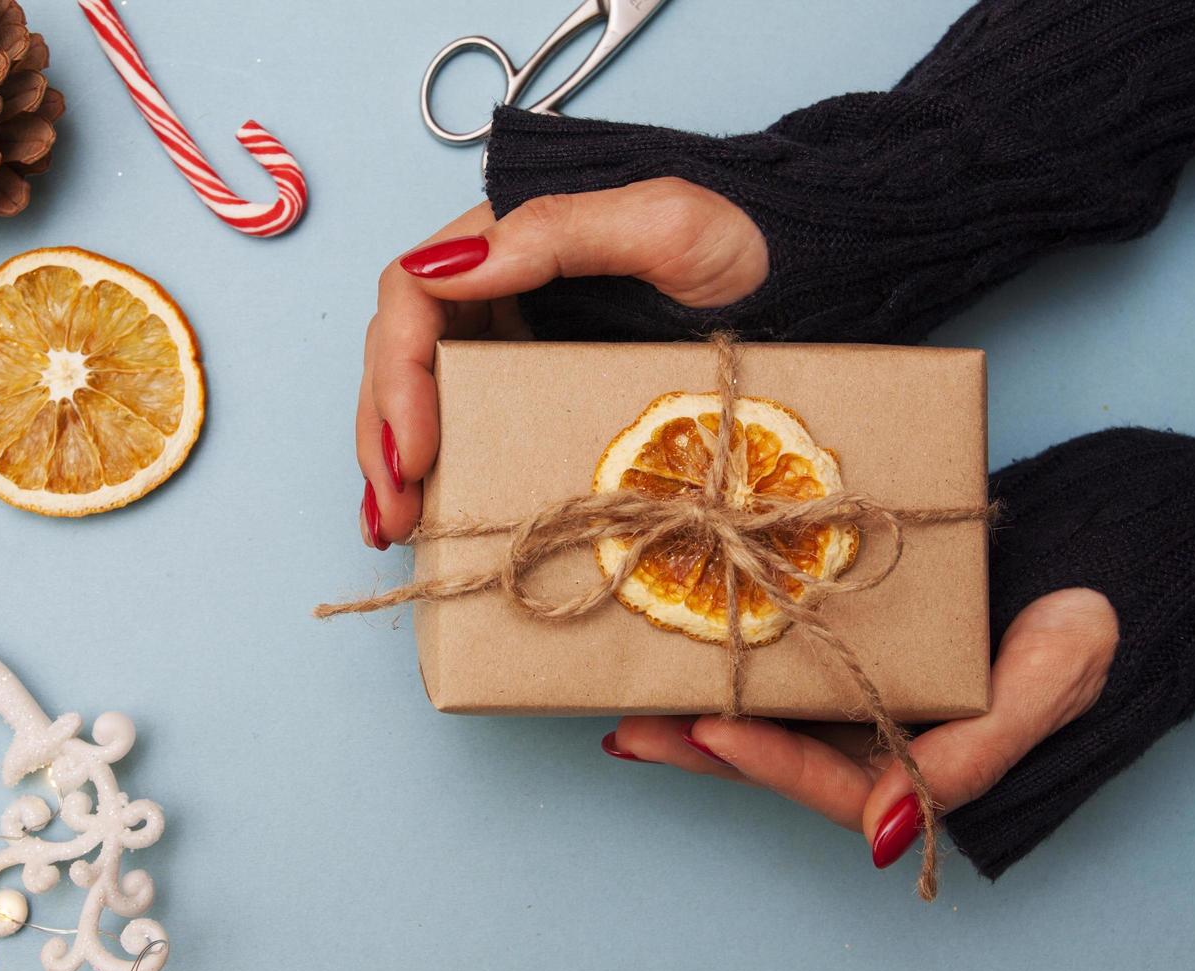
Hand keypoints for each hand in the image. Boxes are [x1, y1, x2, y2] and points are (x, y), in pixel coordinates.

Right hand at [355, 177, 768, 547]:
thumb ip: (554, 233)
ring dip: (396, 458)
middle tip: (391, 510)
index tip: (415, 446)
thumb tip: (446, 268)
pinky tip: (426, 509)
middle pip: (404, 353)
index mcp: (508, 239)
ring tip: (392, 524)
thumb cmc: (746, 240)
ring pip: (424, 391)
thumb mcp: (661, 222)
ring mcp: (516, 335)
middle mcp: (497, 285)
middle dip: (385, 434)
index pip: (413, 296)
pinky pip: (470, 417)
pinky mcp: (540, 378)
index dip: (397, 374)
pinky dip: (439, 465)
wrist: (809, 278)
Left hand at [601, 588, 1118, 868]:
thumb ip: (977, 757)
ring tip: (619, 701)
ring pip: (755, 711)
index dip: (766, 760)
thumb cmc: (1073, 631)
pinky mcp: (828, 646)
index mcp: (913, 763)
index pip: (828, 780)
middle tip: (628, 729)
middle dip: (692, 745)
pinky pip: (766, 661)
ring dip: (685, 708)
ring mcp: (843, 692)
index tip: (709, 729)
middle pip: (767, 754)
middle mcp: (864, 736)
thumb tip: (886, 832)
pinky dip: (716, 657)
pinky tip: (660, 650)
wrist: (1073, 568)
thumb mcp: (1049, 686)